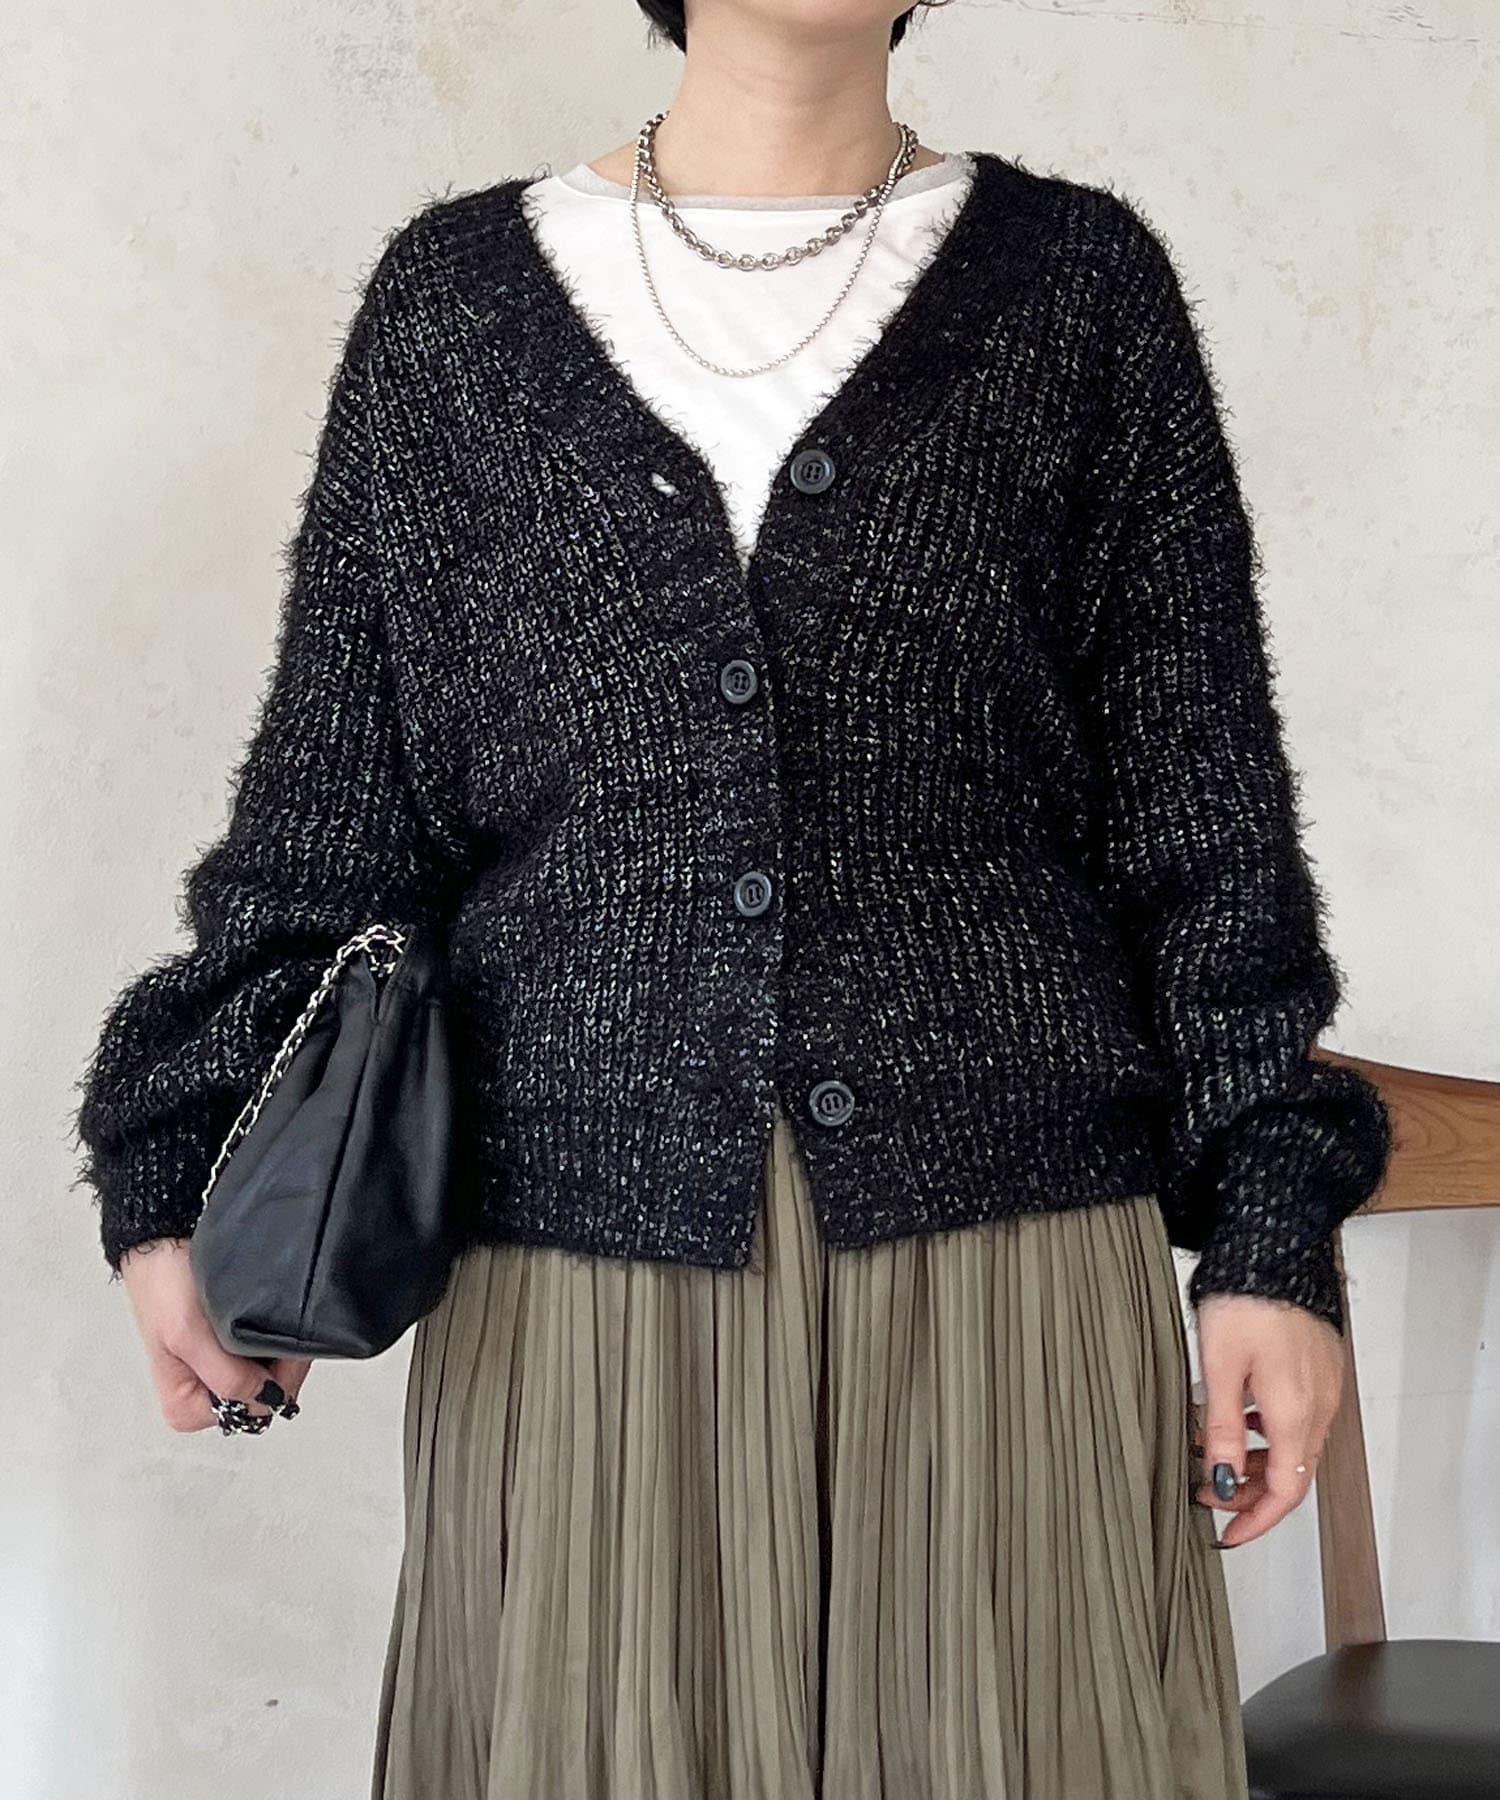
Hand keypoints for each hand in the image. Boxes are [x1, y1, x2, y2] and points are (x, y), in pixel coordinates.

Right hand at [118, 1238, 311, 1431]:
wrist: (161, 1248)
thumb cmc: (163, 1290)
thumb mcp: (189, 1337)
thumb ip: (227, 1377)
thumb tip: (268, 1399)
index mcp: (187, 1409)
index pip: (255, 1410)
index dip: (280, 1380)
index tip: (286, 1348)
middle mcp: (203, 1399)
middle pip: (267, 1395)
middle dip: (282, 1364)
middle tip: (282, 1326)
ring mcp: (219, 1375)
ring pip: (271, 1374)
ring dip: (279, 1349)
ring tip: (270, 1318)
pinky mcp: (229, 1352)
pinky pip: (266, 1355)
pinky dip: (273, 1337)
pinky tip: (268, 1318)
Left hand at [1191, 1293, 1344, 1547]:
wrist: (1275, 1252)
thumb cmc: (1245, 1301)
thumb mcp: (1219, 1369)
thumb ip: (1222, 1431)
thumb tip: (1221, 1481)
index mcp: (1294, 1415)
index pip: (1285, 1492)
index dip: (1256, 1520)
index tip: (1228, 1533)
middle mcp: (1318, 1407)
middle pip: (1291, 1473)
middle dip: (1250, 1493)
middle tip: (1208, 1492)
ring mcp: (1324, 1388)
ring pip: (1295, 1447)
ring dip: (1259, 1462)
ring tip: (1217, 1457)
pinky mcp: (1321, 1368)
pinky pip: (1301, 1418)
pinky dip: (1271, 1432)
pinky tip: (1242, 1418)